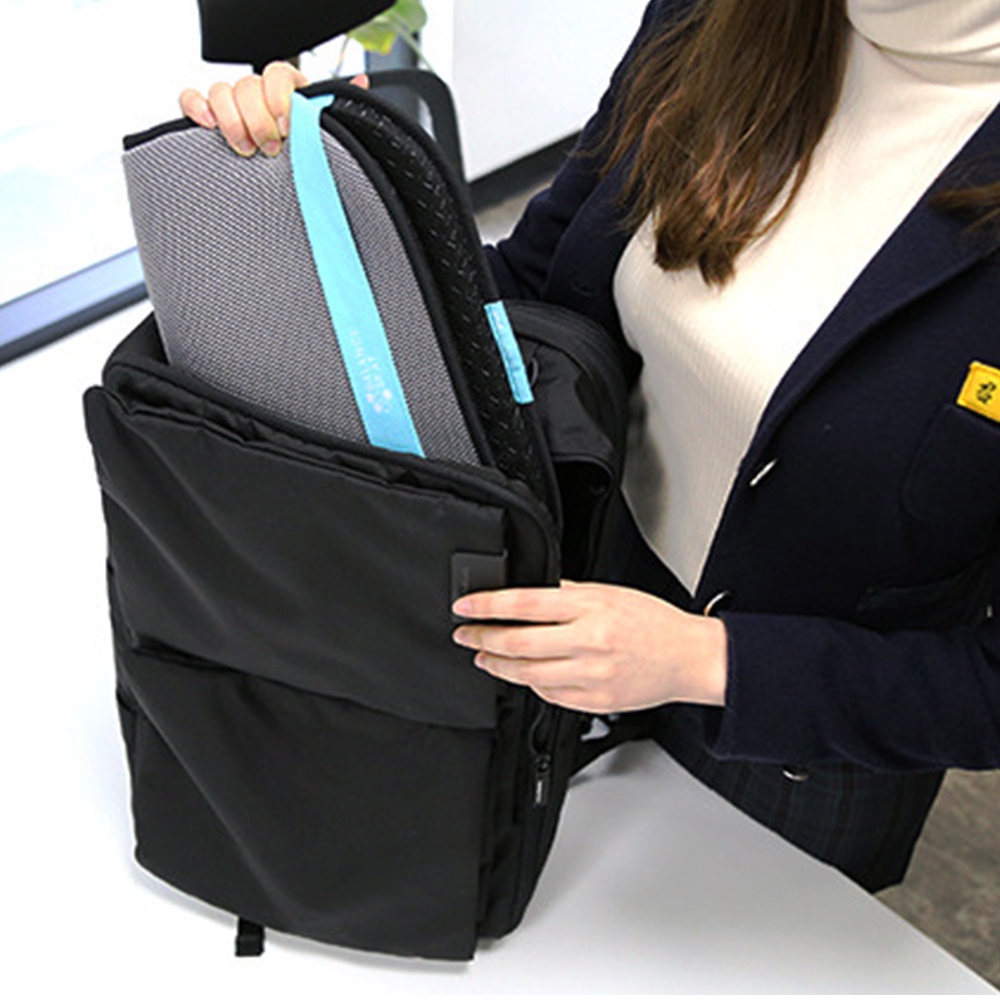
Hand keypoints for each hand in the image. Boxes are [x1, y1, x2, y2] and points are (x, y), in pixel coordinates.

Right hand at [178, 62, 368, 157]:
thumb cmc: (305, 160)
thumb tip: (362, 83)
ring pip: (221, 90)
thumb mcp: (325, 136)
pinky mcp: (207, 119)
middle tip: (271, 149)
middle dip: (259, 119)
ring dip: (232, 121)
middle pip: (247, 84)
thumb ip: (336, 109)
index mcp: (287, 92)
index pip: (277, 73)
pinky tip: (209, 127)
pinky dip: (197, 108)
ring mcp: (231, 105)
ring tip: (247, 150)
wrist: (283, 192)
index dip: (279, 98)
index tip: (287, 127)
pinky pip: (191, 99)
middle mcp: (258, 94)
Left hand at [452, 581, 727, 713]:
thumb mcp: (609, 593)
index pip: (524, 604)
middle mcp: (589, 642)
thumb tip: (527, 590)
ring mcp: (591, 676)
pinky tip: (522, 674)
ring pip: (527, 674)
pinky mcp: (594, 701)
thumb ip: (567, 593)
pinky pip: (549, 694)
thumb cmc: (651, 622)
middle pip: (517, 643)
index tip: (465, 606)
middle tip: (465, 634)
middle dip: (482, 639)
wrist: (687, 658)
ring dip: (498, 666)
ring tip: (484, 657)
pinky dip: (530, 683)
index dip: (487, 605)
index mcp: (590, 609)